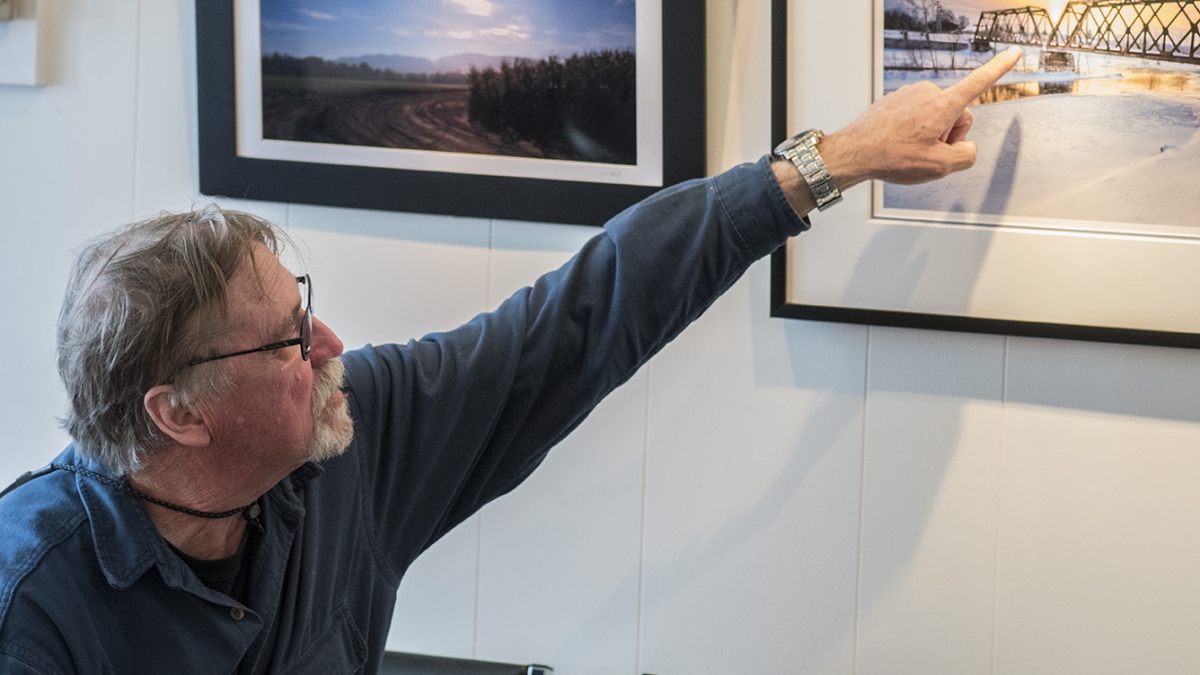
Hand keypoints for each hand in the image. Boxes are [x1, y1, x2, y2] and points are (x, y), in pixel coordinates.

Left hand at [821, 46, 1021, 188]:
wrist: (854, 152)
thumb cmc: (891, 157)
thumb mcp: (940, 166)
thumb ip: (966, 155)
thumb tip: (966, 148)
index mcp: (942, 105)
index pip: (979, 83)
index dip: (1000, 68)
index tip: (1014, 53)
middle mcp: (927, 93)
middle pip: (957, 114)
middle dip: (949, 135)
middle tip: (927, 152)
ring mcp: (909, 94)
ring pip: (935, 116)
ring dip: (929, 134)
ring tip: (907, 148)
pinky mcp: (896, 100)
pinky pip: (916, 116)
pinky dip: (912, 130)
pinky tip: (897, 142)